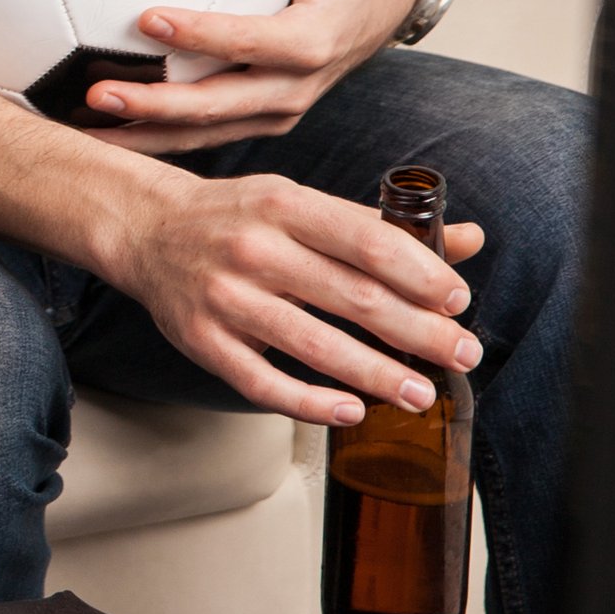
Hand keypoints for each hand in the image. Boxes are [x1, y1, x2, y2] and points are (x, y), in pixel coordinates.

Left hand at [77, 0, 424, 150]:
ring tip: (80, 127)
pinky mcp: (256, 117)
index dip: (205, 34)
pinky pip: (203, 133)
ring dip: (145, 134)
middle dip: (161, 106)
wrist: (380, 3)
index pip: (256, 42)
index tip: (148, 18)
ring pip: (207, 132)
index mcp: (315, 39)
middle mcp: (296, 86)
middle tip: (98, 93)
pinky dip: (152, 136)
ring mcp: (276, 109)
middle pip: (223, 105)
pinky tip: (94, 127)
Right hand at [104, 166, 485, 426]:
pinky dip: (310, 402)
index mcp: (283, 206)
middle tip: (463, 355)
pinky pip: (261, 383)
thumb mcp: (301, 203)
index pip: (368, 242)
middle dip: (419, 332)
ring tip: (420, 393)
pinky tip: (350, 410)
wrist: (145, 228)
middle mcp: (252, 249)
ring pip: (314, 345)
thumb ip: (380, 226)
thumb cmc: (236, 217)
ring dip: (377, 375)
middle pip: (352, 297)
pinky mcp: (201, 340)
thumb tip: (470, 239)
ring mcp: (223, 297)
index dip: (422, 275)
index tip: (458, 302)